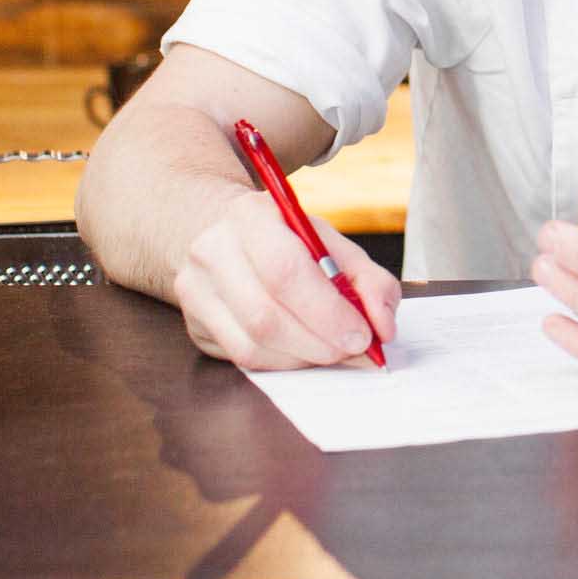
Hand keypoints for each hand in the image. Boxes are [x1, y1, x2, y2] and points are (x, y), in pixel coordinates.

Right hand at [174, 193, 401, 370]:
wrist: (225, 235)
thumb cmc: (286, 240)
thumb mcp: (331, 243)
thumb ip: (368, 281)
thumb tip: (383, 326)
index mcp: (250, 215)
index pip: (284, 270)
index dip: (327, 311)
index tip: (362, 335)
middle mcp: (212, 250)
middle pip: (265, 315)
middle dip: (319, 342)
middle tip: (353, 350)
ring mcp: (194, 290)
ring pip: (252, 345)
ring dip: (303, 358)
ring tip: (331, 350)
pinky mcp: (195, 325)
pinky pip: (243, 359)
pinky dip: (283, 363)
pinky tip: (302, 351)